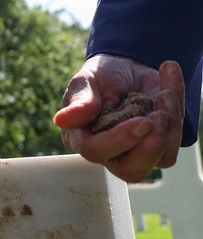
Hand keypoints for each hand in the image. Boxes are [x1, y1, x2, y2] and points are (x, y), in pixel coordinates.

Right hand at [54, 55, 184, 181]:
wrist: (127, 67)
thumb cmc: (101, 76)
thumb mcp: (87, 82)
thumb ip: (79, 102)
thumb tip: (61, 120)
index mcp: (82, 138)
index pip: (95, 151)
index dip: (119, 139)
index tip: (142, 120)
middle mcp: (109, 151)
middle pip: (131, 171)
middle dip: (150, 148)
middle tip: (158, 116)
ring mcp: (137, 150)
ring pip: (161, 158)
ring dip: (170, 125)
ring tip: (164, 91)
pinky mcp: (159, 144)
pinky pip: (175, 141)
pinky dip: (177, 112)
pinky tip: (167, 87)